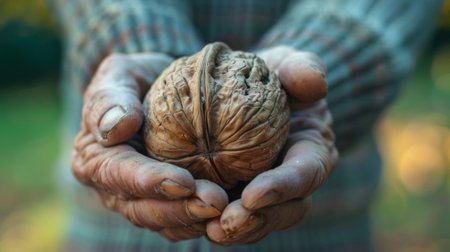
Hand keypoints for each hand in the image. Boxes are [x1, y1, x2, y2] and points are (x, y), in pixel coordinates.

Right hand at [71, 53, 227, 241]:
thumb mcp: (120, 75)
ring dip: (194, 220)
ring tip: (226, 211)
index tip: (184, 181)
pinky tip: (226, 216)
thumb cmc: (138, 80)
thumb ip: (110, 97)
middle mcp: (111, 187)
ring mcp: (136, 200)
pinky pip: (178, 224)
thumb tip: (116, 127)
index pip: (117, 174)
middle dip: (179, 208)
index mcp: (93, 157)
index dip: (150, 181)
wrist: (157, 92)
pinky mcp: (162, 205)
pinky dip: (201, 224)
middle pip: (141, 207)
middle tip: (216, 202)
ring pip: (162, 222)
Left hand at [206, 46, 338, 244]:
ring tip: (208, 231)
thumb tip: (315, 82)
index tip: (253, 194)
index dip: (283, 187)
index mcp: (312, 151)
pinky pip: (232, 216)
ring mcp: (268, 191)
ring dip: (235, 230)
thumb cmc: (272, 76)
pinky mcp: (241, 194)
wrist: (250, 92)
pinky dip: (214, 222)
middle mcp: (294, 179)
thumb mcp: (287, 64)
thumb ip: (301, 68)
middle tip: (227, 223)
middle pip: (284, 210)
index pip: (306, 173)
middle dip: (257, 220)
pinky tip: (192, 221)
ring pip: (258, 221)